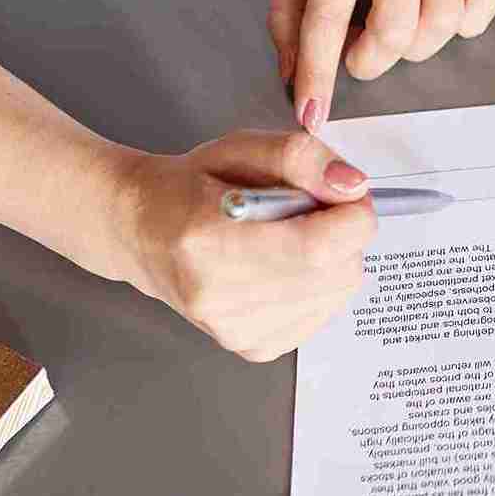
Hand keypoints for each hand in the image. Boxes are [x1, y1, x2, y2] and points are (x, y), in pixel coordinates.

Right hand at [104, 129, 376, 361]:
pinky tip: (286, 264)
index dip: (352, 215)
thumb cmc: (189, 188)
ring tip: (292, 236)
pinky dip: (320, 283)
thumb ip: (301, 157)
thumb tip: (353, 186)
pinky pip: (323, 312)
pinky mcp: (253, 347)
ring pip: (337, 292)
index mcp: (210, 242)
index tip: (342, 193)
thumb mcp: (240, 148)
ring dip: (333, 257)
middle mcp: (220, 298)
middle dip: (344, 232)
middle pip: (336, 271)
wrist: (141, 233)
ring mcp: (236, 330)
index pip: (317, 246)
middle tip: (312, 208)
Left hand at [269, 0, 494, 126]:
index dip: (318, 74)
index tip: (313, 115)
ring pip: (441, 28)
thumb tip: (295, 79)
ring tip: (396, 24)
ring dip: (413, 47)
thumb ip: (289, 15)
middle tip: (359, 49)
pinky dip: (458, 27)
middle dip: (371, 60)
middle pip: (394, 32)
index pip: (327, 16)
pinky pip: (479, 14)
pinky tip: (433, 6)